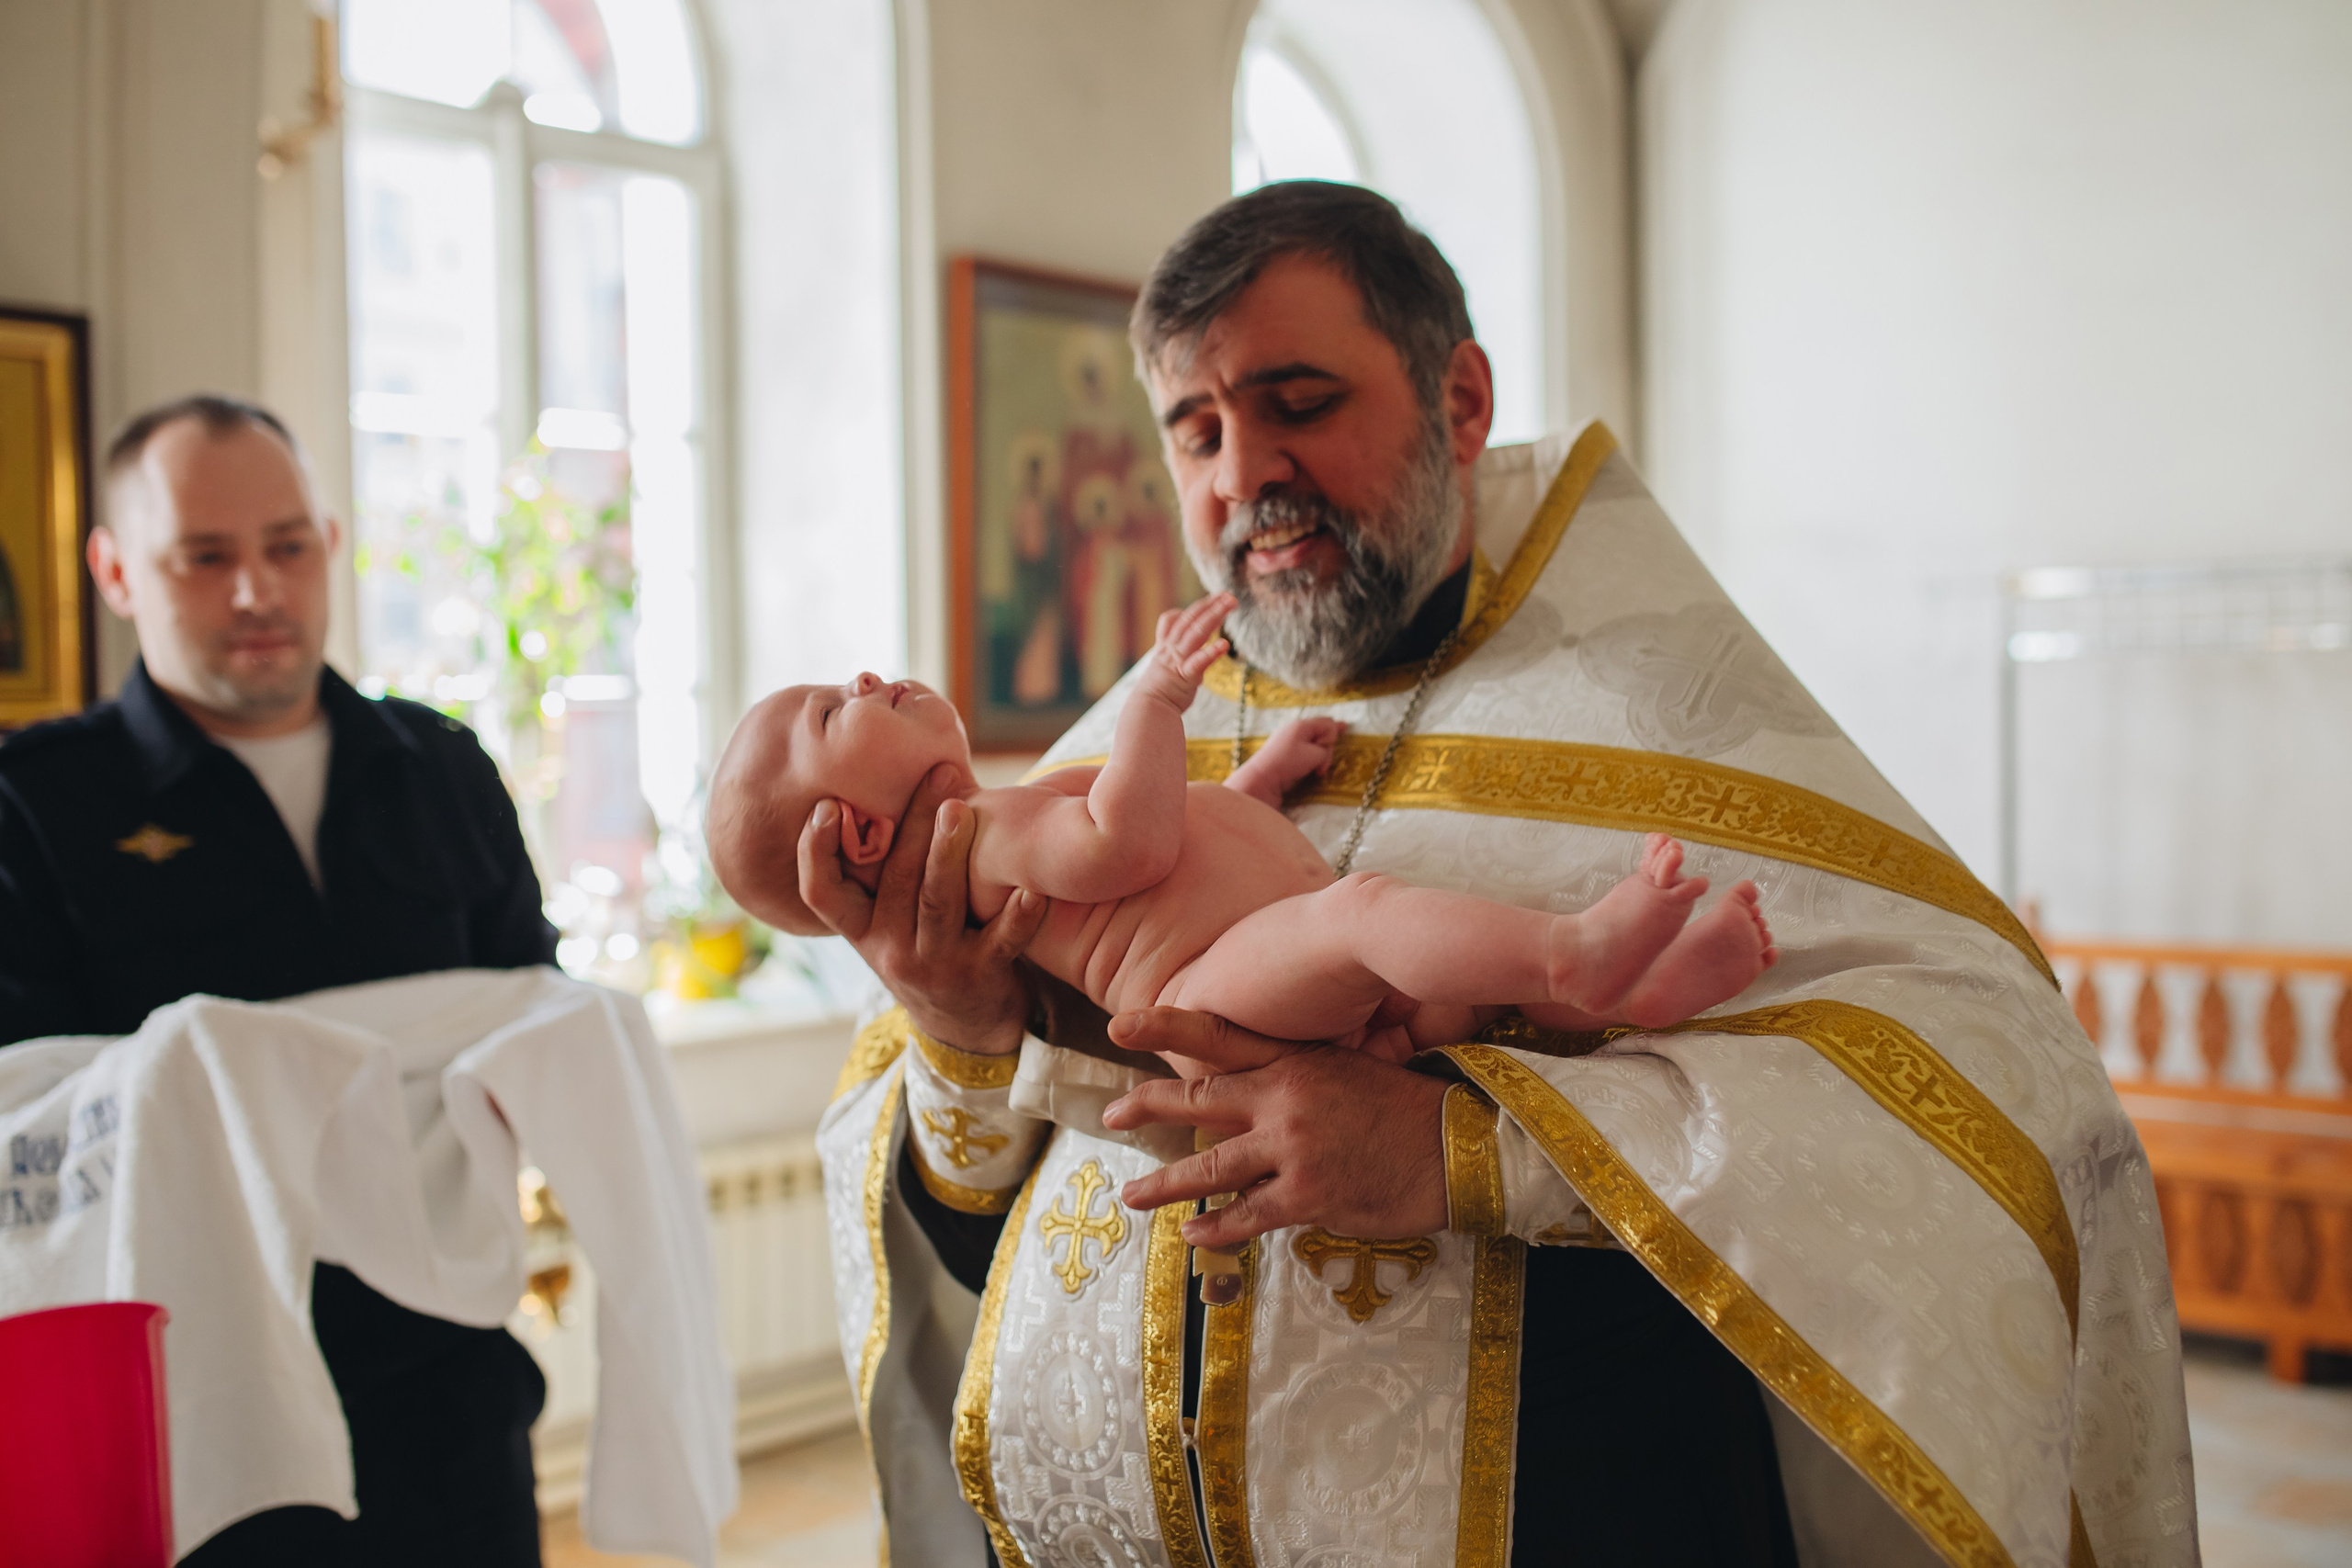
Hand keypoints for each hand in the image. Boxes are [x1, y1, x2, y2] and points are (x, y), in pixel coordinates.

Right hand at [798, 762, 1048, 1054]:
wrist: (966, 1030)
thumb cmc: (931, 947)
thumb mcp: (894, 920)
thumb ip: (893, 867)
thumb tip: (908, 776)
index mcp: (862, 928)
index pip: (821, 892)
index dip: (815, 851)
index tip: (827, 806)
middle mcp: (889, 948)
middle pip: (895, 878)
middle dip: (912, 822)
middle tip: (936, 774)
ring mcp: (934, 965)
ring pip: (936, 902)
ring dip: (947, 853)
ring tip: (960, 809)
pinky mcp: (979, 977)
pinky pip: (999, 942)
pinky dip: (1017, 916)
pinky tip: (1031, 889)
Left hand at [1101, 1010, 1450, 1244]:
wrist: (1462, 1148)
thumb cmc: (1409, 1111)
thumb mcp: (1352, 1071)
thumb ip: (1298, 1077)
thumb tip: (1256, 1092)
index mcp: (1296, 1061)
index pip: (1219, 1036)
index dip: (1165, 1028)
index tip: (1119, 1026)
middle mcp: (1285, 1097)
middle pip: (1198, 1097)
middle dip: (1146, 1106)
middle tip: (1109, 1112)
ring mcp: (1293, 1148)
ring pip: (1209, 1168)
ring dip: (1165, 1184)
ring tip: (1133, 1193)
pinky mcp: (1308, 1195)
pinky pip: (1245, 1215)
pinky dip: (1214, 1228)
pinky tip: (1193, 1234)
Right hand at [1133, 592, 1235, 708]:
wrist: (1147, 712)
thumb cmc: (1160, 692)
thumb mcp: (1165, 667)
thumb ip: (1177, 654)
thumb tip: (1189, 649)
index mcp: (1165, 646)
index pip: (1175, 619)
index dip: (1192, 609)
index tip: (1211, 599)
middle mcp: (1170, 649)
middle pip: (1190, 620)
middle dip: (1209, 605)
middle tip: (1229, 595)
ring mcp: (1177, 660)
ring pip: (1195, 633)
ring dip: (1214, 615)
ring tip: (1231, 604)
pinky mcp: (1185, 676)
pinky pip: (1198, 662)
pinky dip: (1211, 652)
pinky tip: (1225, 644)